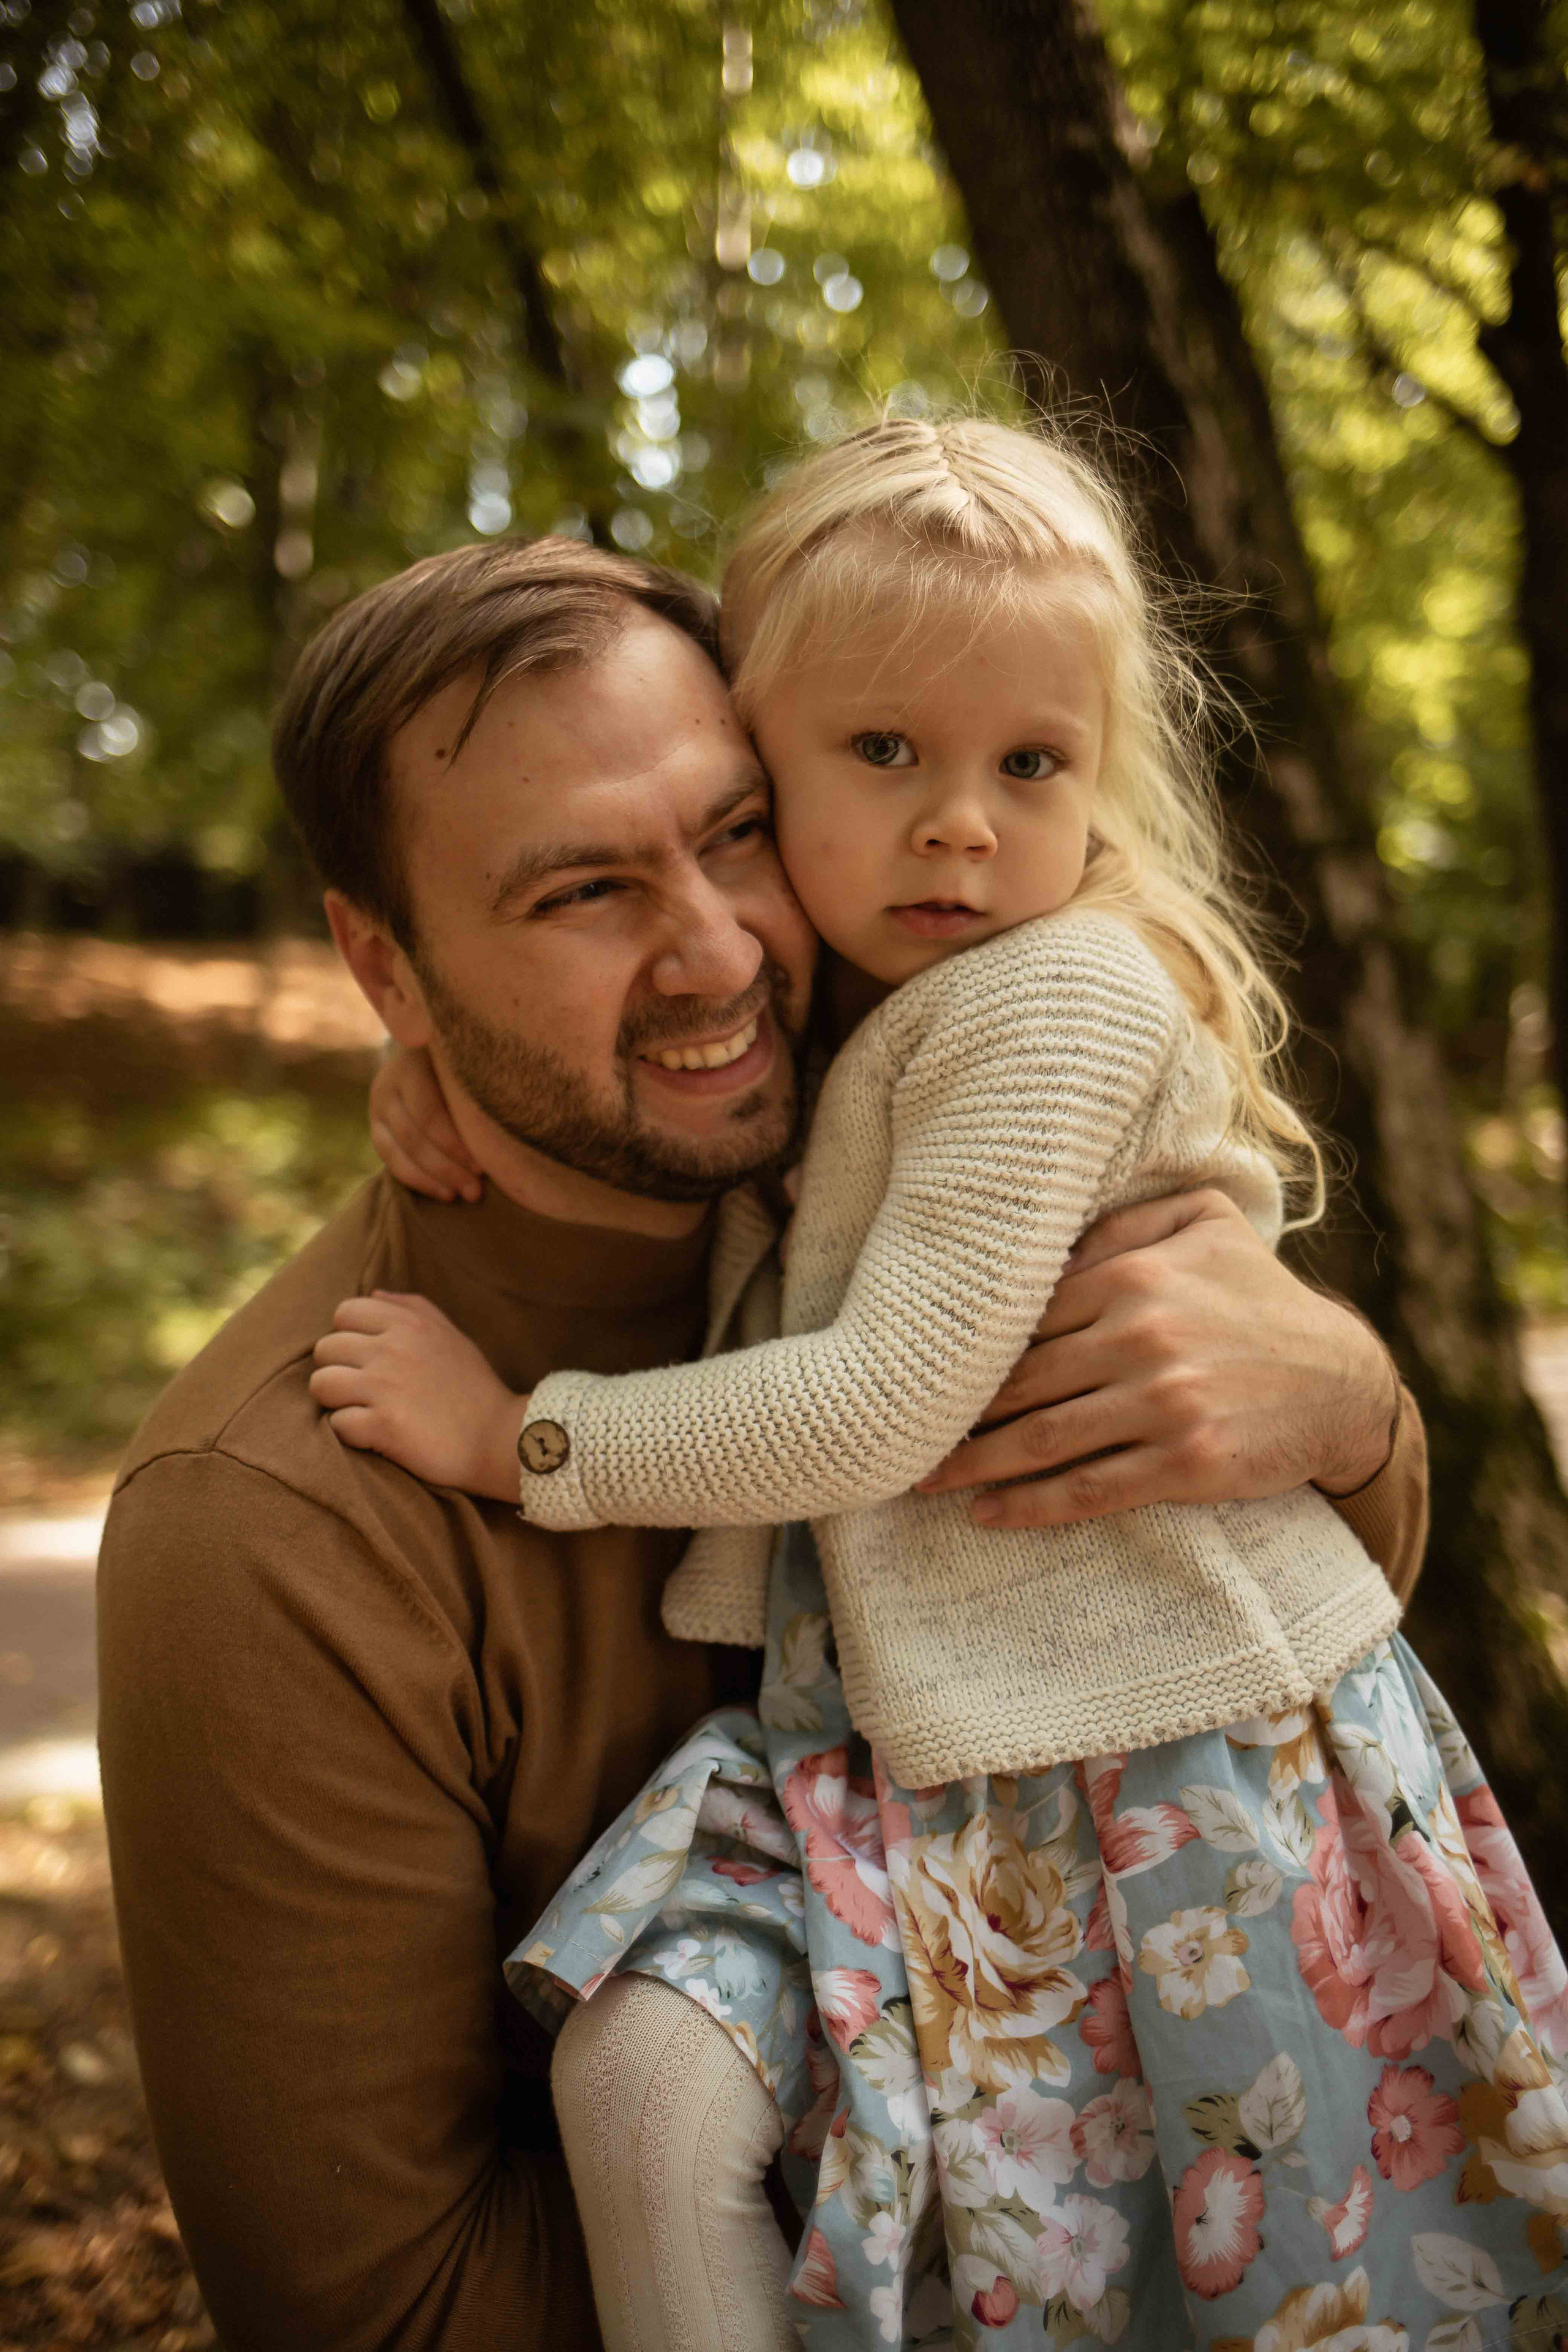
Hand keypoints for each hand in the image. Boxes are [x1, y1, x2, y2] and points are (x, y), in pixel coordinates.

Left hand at [309, 1292, 527, 1499]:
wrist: (501, 1439)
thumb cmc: (475, 1388)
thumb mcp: (451, 1335)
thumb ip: (412, 1308)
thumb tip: (373, 1292)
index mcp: (409, 1324)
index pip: (345, 1312)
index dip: (348, 1336)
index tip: (366, 1358)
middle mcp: (393, 1349)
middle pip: (325, 1349)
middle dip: (337, 1370)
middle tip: (361, 1389)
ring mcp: (386, 1387)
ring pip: (321, 1384)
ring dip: (335, 1401)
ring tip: (360, 1409)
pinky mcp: (383, 1426)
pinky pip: (337, 1423)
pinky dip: (350, 1432)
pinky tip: (373, 1434)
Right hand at [370, 1045, 482, 1202]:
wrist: (431, 1055)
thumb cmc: (466, 1061)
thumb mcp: (471, 1062)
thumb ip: (479, 1085)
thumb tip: (509, 1126)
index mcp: (412, 1062)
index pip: (429, 1113)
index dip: (455, 1145)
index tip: (484, 1166)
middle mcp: (388, 1083)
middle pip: (414, 1136)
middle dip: (447, 1168)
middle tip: (477, 1190)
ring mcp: (377, 1106)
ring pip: (397, 1152)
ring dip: (433, 1179)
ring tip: (464, 1195)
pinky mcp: (376, 1127)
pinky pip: (390, 1160)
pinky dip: (418, 1181)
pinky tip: (446, 1193)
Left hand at [915, 1188, 1398, 1528]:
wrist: (1343, 1381)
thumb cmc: (1261, 1297)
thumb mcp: (1204, 1224)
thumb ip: (1123, 1222)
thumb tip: (1042, 1237)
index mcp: (1135, 1275)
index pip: (1023, 1317)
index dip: (965, 1350)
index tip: (917, 1370)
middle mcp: (1142, 1337)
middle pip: (1019, 1382)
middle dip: (949, 1413)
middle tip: (893, 1431)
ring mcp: (1164, 1404)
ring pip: (1042, 1439)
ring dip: (971, 1465)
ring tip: (918, 1478)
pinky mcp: (1186, 1463)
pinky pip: (1089, 1489)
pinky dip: (1030, 1506)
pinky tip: (987, 1514)